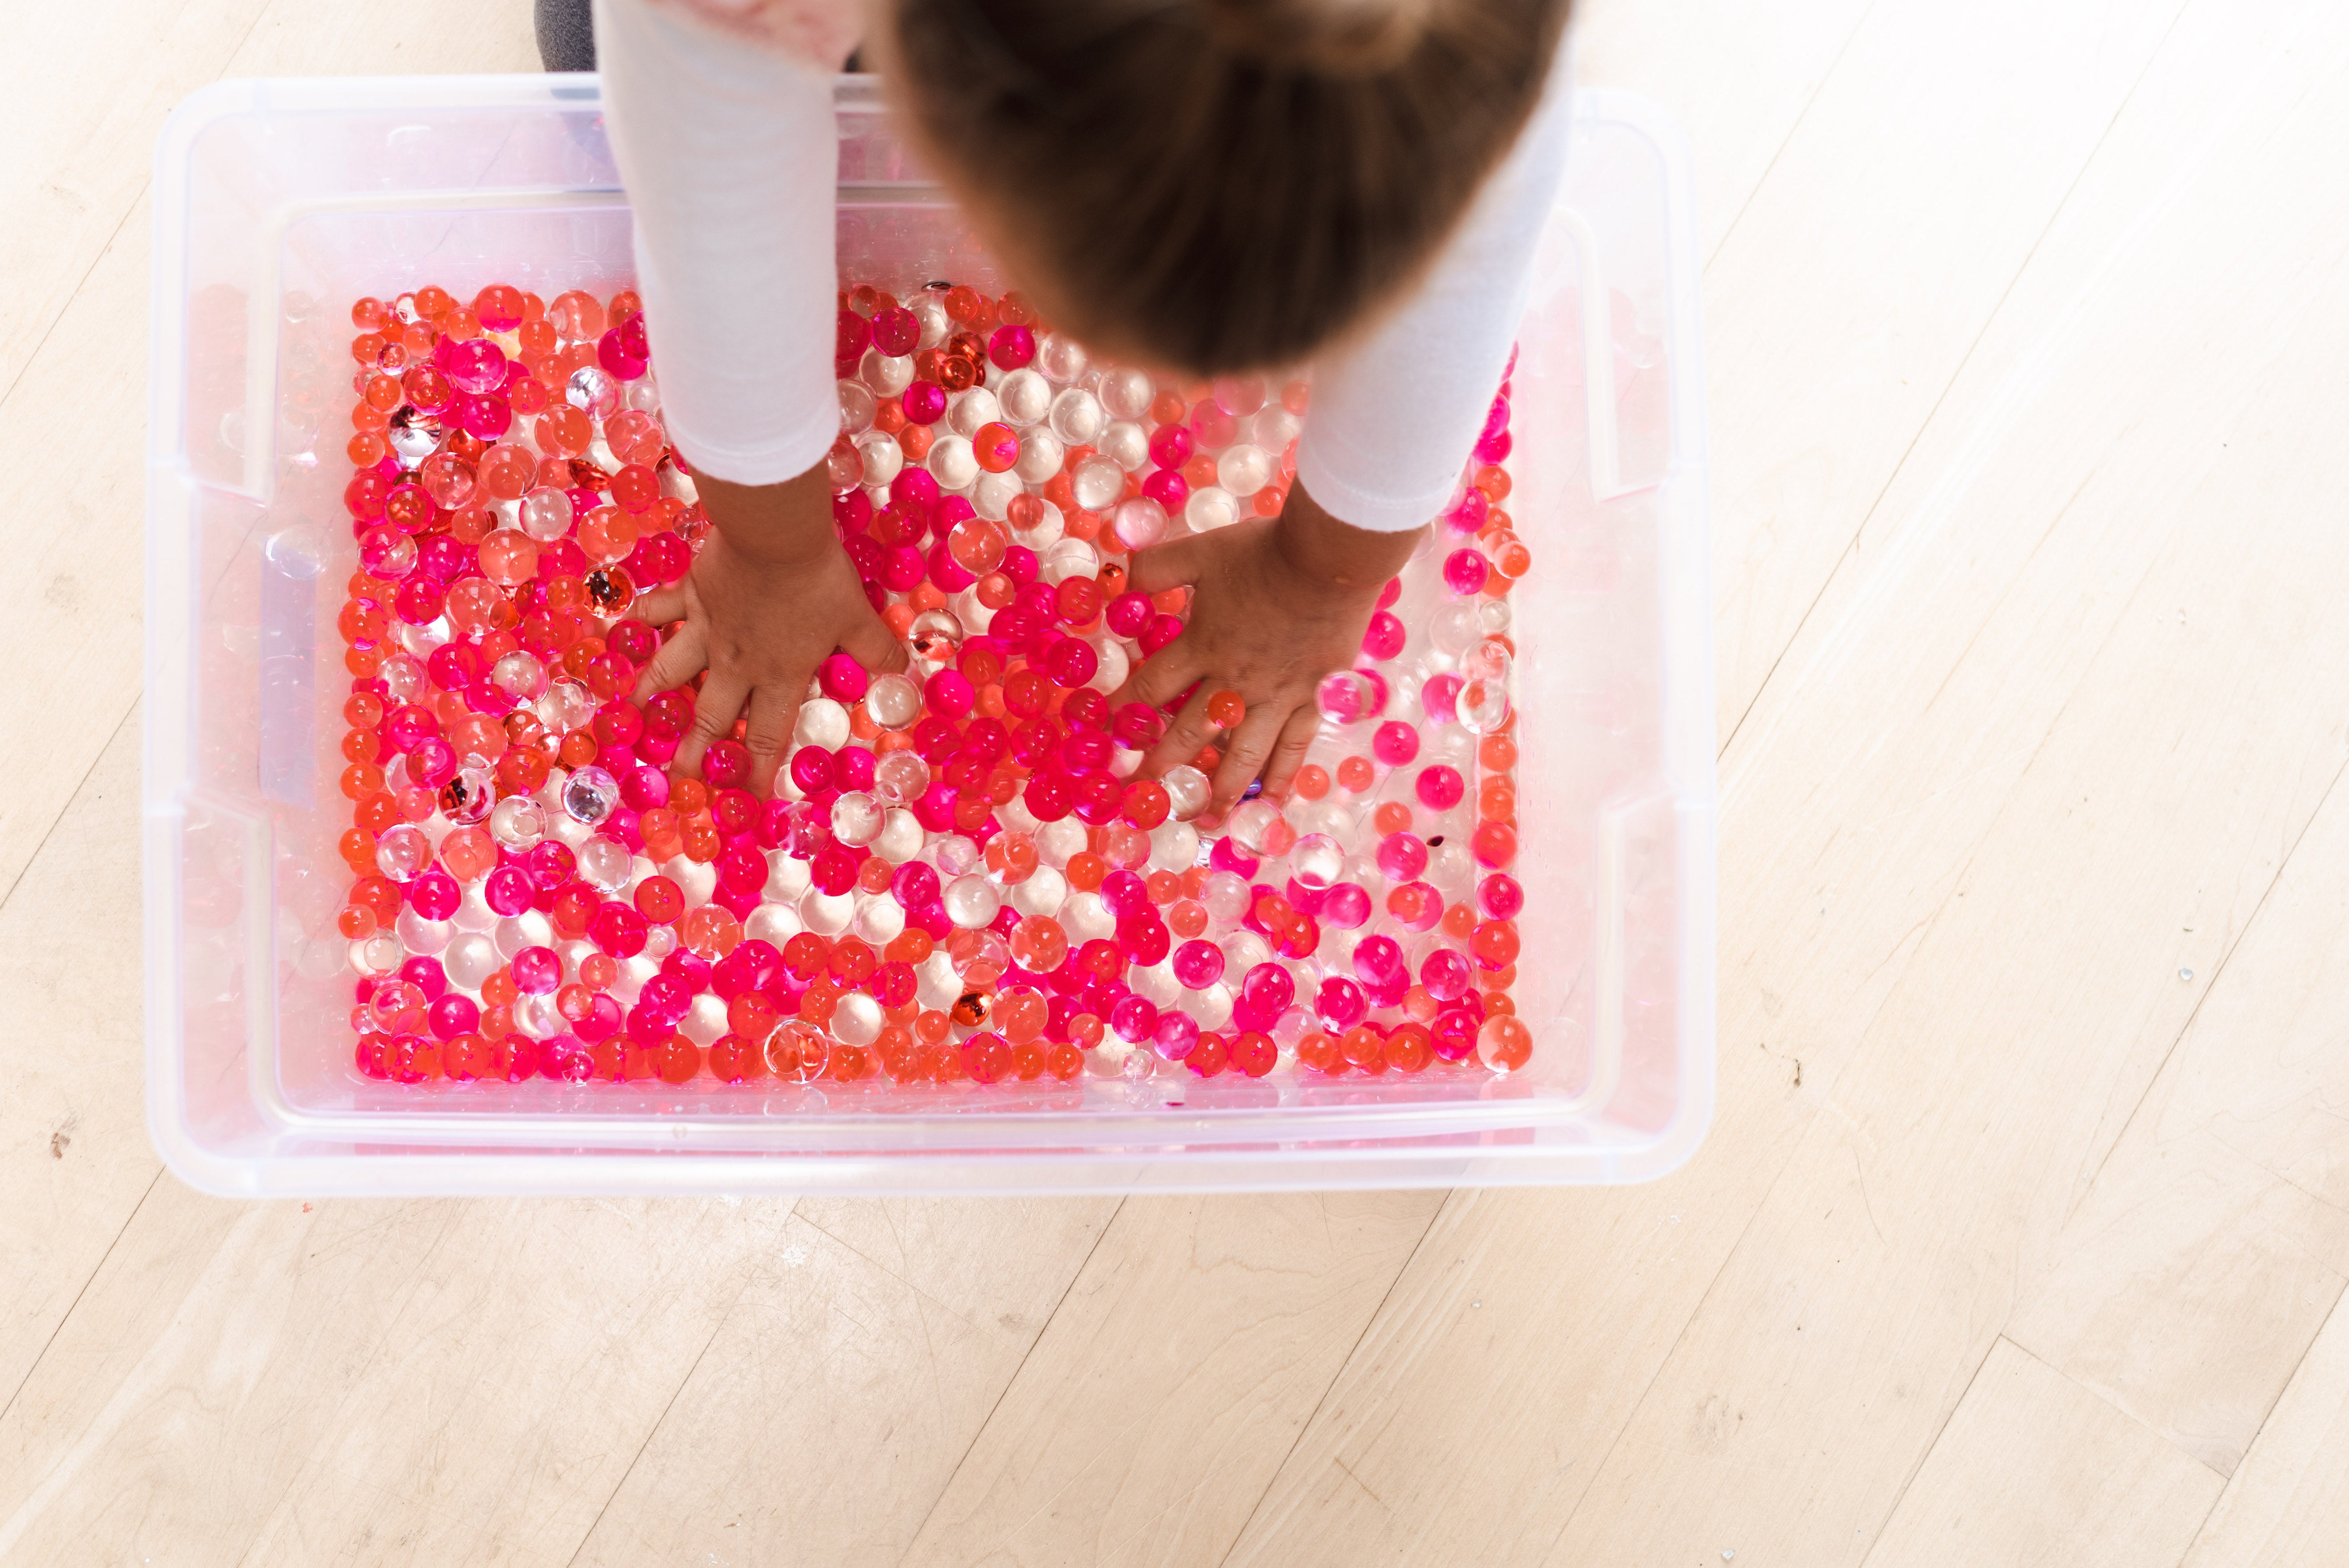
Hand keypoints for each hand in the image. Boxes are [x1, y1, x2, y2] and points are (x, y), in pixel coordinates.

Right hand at [631, 464, 905, 794]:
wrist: (774, 533)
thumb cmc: (817, 580)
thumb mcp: (856, 617)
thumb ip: (874, 648)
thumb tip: (900, 669)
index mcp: (779, 675)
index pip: (769, 736)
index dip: (756, 772)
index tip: (743, 802)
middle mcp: (738, 663)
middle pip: (712, 719)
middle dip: (695, 756)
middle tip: (678, 782)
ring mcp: (708, 630)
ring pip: (672, 672)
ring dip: (652, 696)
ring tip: (634, 717)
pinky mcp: (691, 595)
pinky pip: (658, 610)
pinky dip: (638, 620)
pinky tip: (619, 632)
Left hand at [1109, 481, 1423, 819]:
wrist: (1332, 558)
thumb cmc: (1267, 552)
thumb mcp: (1202, 550)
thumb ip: (1157, 566)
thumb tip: (1121, 578)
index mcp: (1202, 645)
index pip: (1150, 689)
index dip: (1122, 713)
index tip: (1102, 737)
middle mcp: (1233, 681)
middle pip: (1188, 735)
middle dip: (1160, 768)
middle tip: (1140, 796)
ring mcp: (1275, 696)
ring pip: (1241, 756)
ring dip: (1219, 791)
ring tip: (1203, 820)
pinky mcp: (1313, 699)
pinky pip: (1294, 748)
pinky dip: (1282, 778)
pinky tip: (1271, 803)